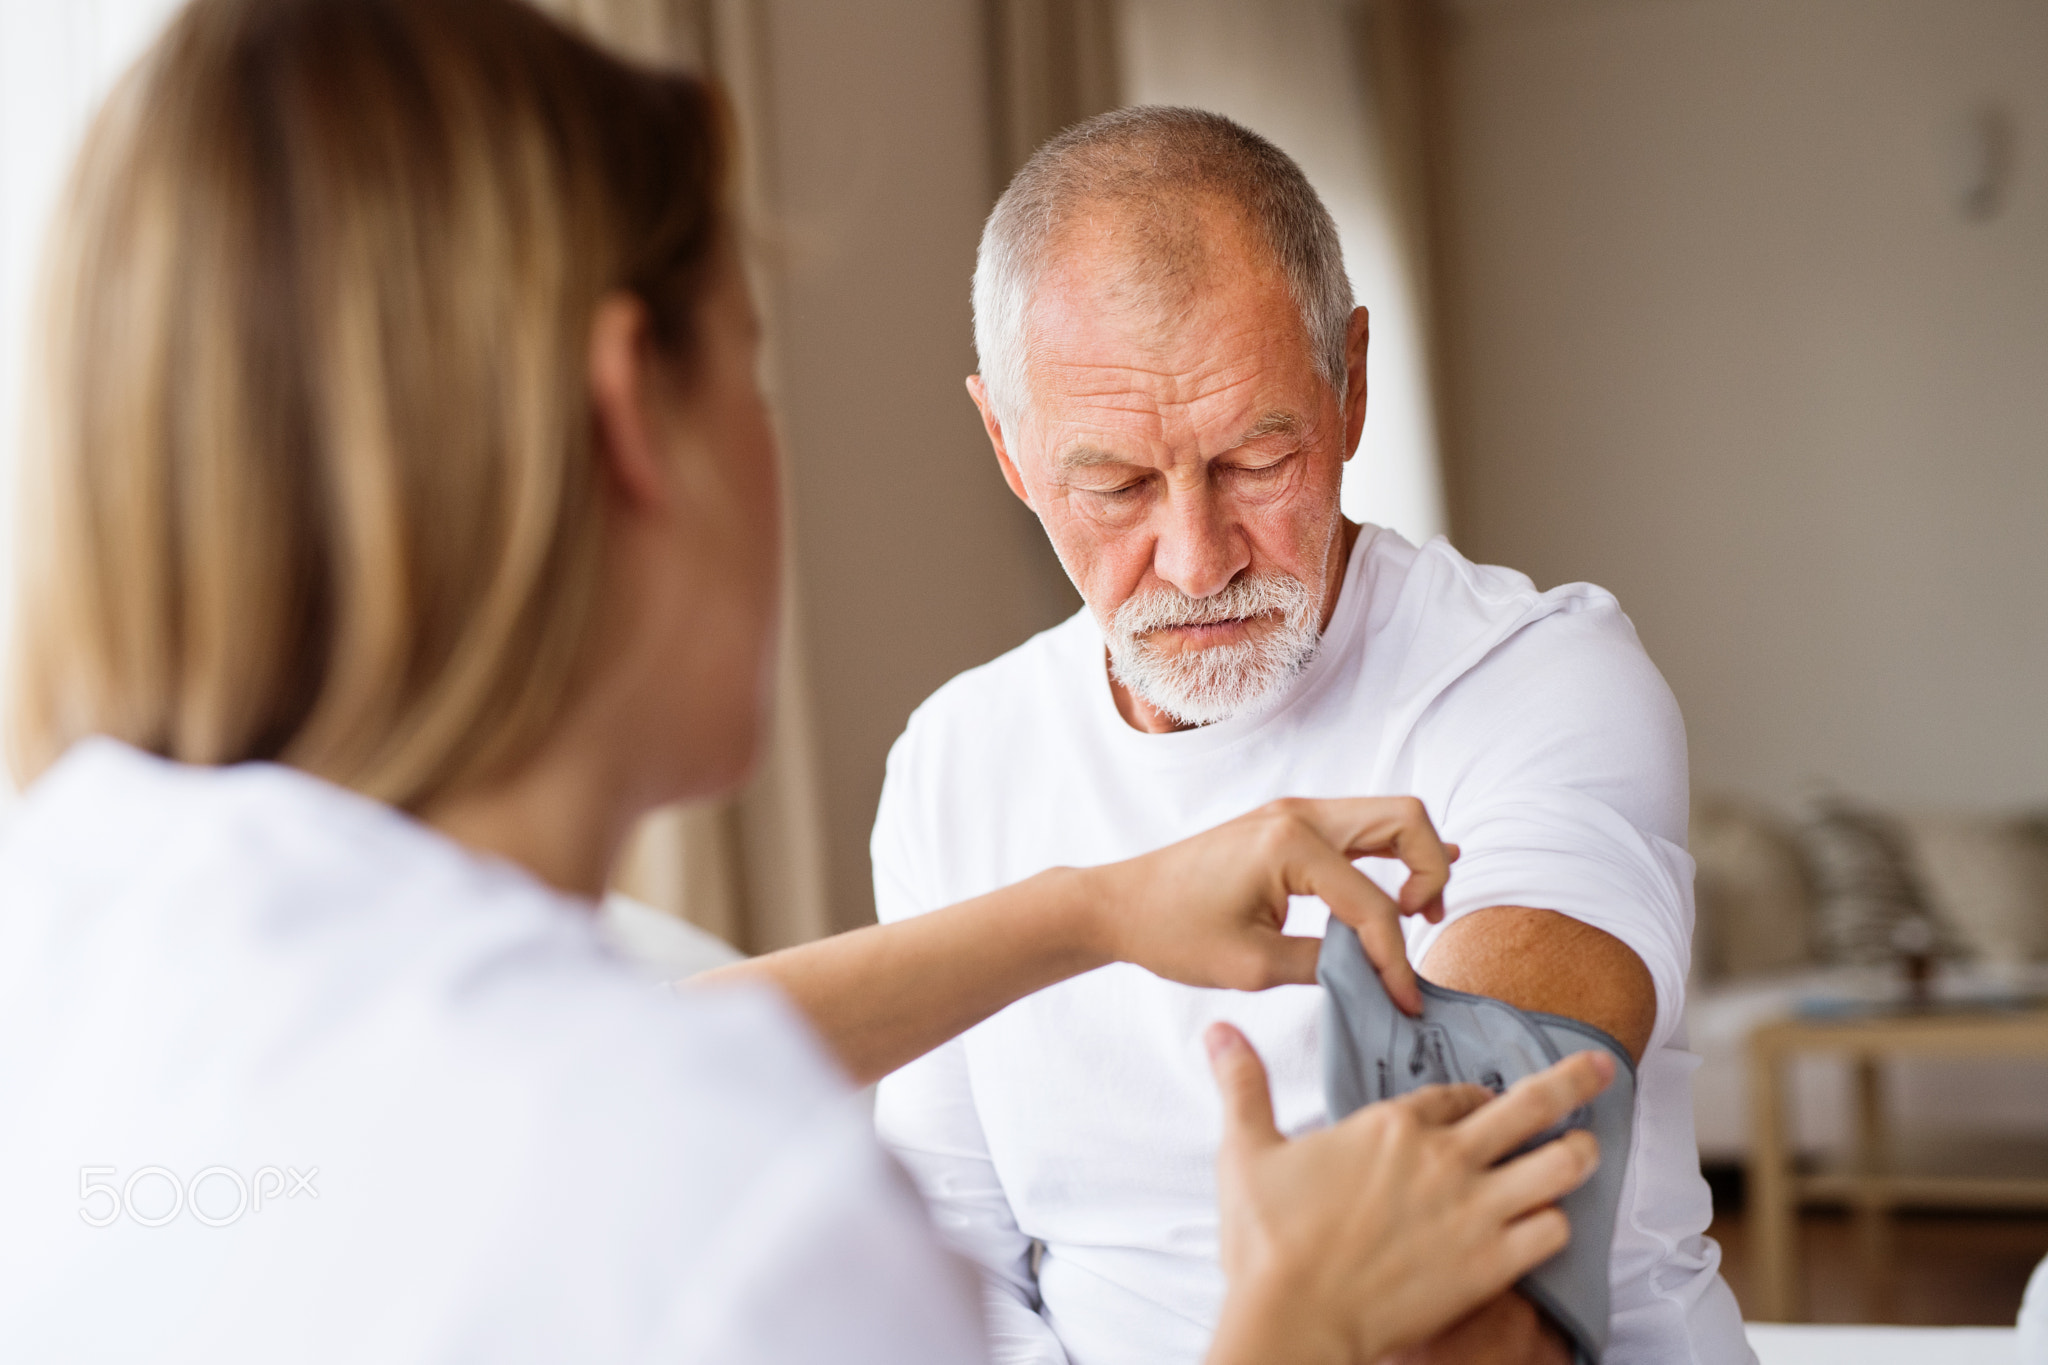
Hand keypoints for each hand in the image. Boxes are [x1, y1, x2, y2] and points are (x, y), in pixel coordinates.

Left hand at [1090, 797, 1458, 1012]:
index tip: (1404, 1002)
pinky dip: (1391, 852)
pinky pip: (1359, 829)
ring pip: (1388, 816)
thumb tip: (1376, 973)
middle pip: (1406, 820)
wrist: (1120, 905)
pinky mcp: (1287, 827)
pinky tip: (1413, 882)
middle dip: (1431, 872)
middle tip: (1424, 924)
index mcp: (1291, 844)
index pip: (1374, 905)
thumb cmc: (1173, 932)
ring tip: (1419, 912)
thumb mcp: (1254, 965)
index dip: (1396, 959)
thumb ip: (1326, 965)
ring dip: (1416, 859)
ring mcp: (1294, 814)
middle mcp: (1299, 814)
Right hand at [1201, 1025, 1609, 1364]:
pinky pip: (1552, 1230)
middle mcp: (1444, 1158)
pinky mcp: (1491, 1262)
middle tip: (1602, 1067)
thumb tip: (1219, 1032)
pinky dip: (1556, 1222)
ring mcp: (1475, 1210)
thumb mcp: (1246, 1151)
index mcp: (1392, 1125)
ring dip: (1577, 1153)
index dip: (1473, 1095)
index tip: (1479, 1101)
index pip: (1456, 1093)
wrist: (1295, 1319)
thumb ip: (1244, 1085)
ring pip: (1559, 1164)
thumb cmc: (1268, 1241)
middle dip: (1573, 1081)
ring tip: (1585, 1148)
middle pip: (1529, 1105)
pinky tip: (1550, 1220)